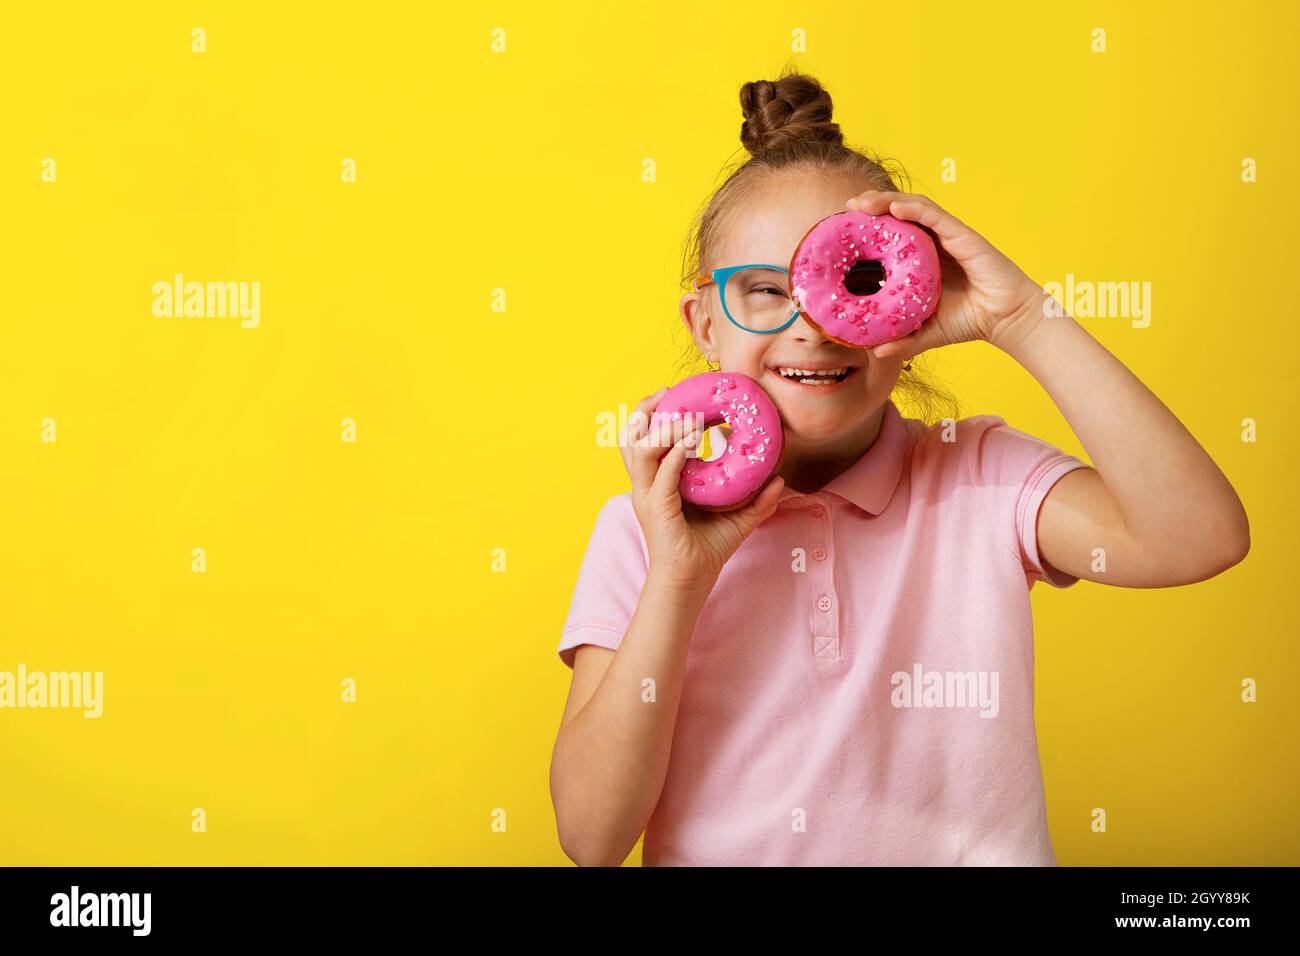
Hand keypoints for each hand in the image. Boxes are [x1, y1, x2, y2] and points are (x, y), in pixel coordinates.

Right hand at [620, 388, 784, 598]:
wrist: (690, 582)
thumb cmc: (705, 551)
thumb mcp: (736, 519)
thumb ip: (757, 499)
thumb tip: (780, 479)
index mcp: (656, 481)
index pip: (646, 438)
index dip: (657, 413)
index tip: (680, 394)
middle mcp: (646, 484)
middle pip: (630, 436)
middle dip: (646, 409)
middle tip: (669, 391)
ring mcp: (647, 496)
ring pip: (638, 450)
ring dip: (660, 427)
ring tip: (684, 414)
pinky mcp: (656, 509)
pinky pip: (660, 475)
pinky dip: (672, 455)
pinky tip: (690, 442)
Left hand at [845, 190, 1046, 357]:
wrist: (1006, 321)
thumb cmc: (971, 321)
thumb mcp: (928, 333)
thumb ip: (903, 339)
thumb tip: (874, 351)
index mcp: (924, 258)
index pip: (893, 232)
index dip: (870, 226)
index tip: (844, 227)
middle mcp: (935, 241)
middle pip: (900, 213)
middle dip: (873, 205)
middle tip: (848, 208)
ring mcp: (949, 235)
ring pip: (914, 207)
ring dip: (887, 201)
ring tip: (863, 203)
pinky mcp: (964, 235)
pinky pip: (935, 216)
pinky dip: (914, 209)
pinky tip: (895, 208)